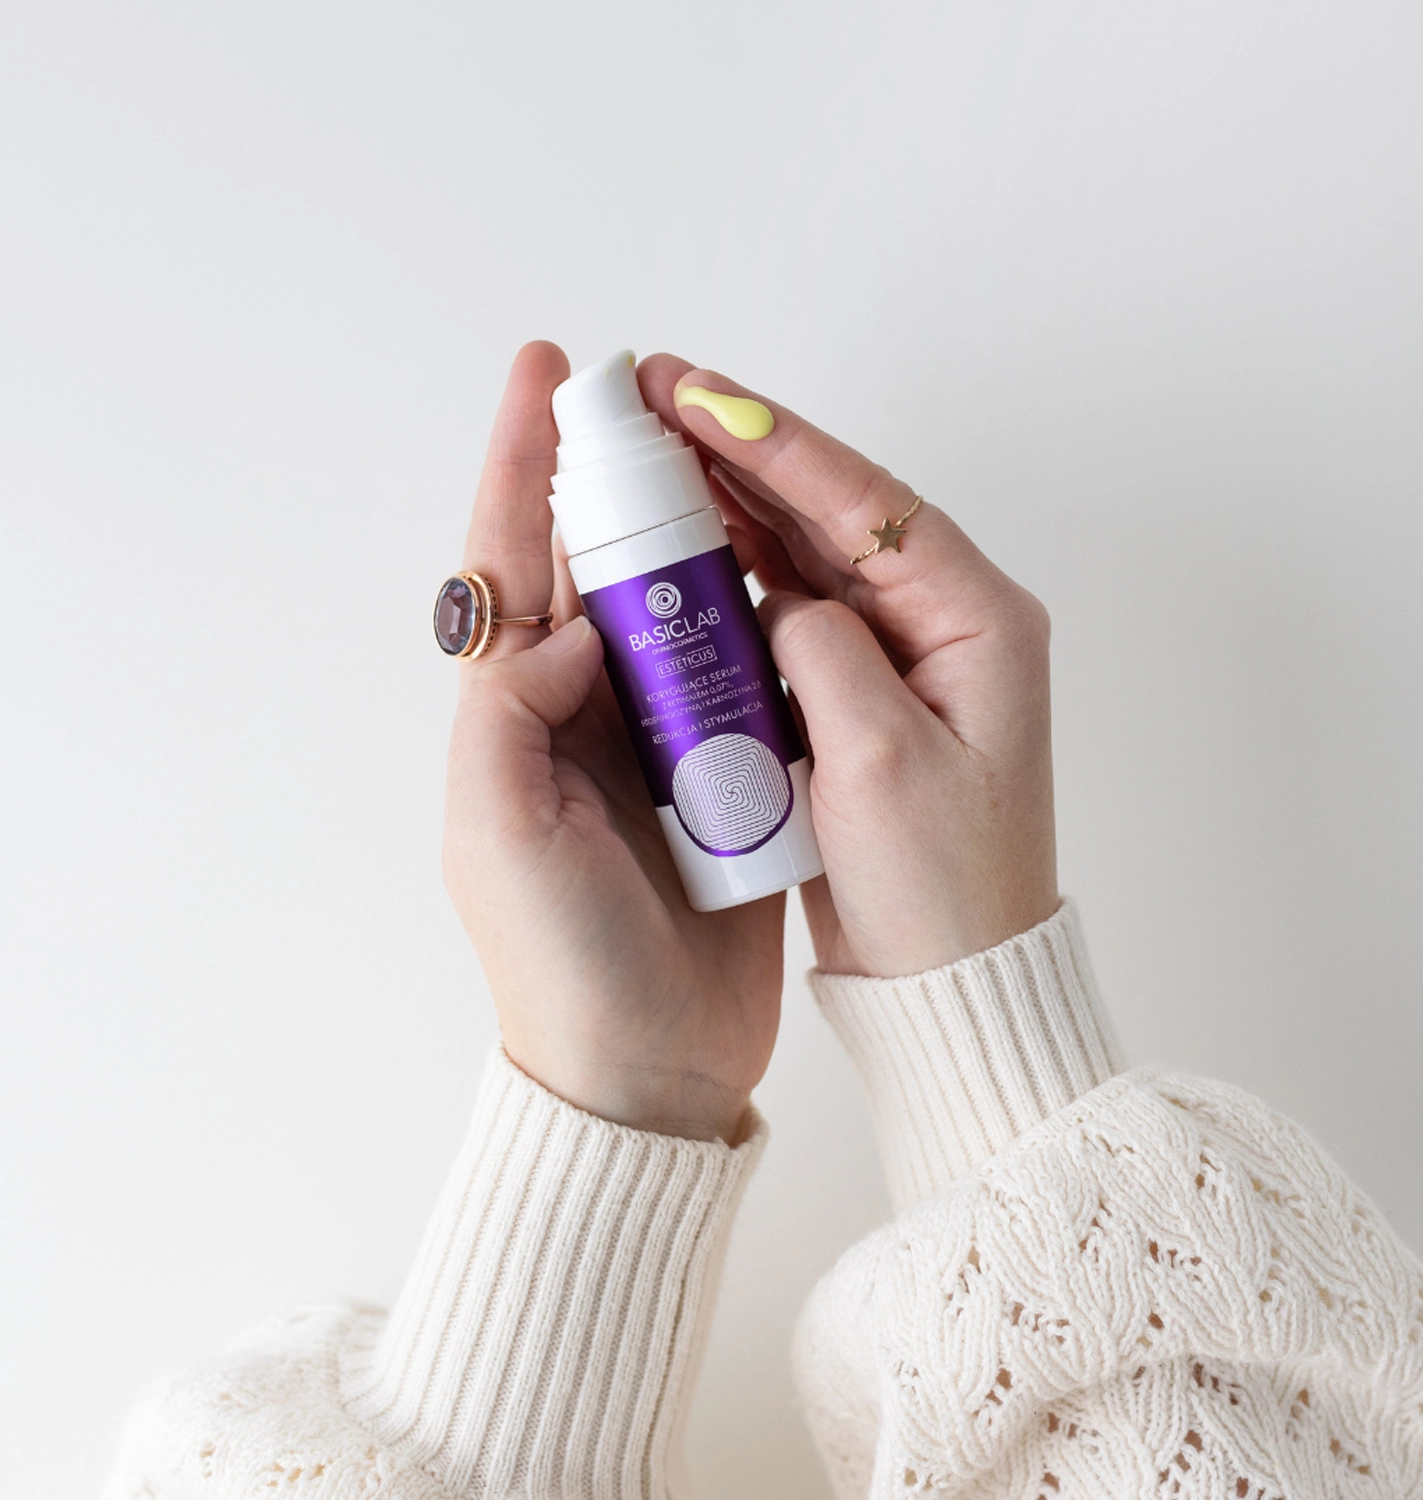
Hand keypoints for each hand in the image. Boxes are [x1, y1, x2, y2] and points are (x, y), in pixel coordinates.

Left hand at [441, 343, 783, 1142]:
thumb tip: (576, 626)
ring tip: (724, 461)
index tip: (546, 375)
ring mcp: (655, 742)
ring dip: (693, 535)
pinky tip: (779, 566)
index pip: (511, 568)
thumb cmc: (560, 960)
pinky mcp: (723, 775)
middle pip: (595, 567)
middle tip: (652, 399)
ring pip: (674, 609)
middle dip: (614, 477)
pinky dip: (753, 615)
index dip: (520, 467)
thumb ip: (512, 712)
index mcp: (512, 718)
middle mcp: (580, 715)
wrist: (651, 1064)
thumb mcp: (499, 832)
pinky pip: (738, 674)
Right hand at [636, 356, 1058, 978]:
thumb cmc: (940, 888)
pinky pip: (801, 609)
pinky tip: (693, 540)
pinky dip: (746, 572)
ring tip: (660, 448)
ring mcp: (909, 655)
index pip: (868, 504)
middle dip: (749, 451)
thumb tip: (780, 595)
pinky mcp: (868, 693)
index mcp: (979, 622)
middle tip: (658, 394)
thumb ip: (826, 652)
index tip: (700, 396)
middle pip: (838, 510)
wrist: (949, 978)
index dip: (779, 443)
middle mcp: (950, 621)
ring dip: (741, 501)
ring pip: (814, 552)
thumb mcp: (881, 764)